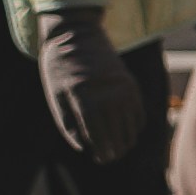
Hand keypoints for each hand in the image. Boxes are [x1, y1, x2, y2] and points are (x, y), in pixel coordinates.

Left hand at [34, 9, 143, 164]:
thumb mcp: (56, 97)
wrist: (76, 34)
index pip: (98, 135)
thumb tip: (85, 149)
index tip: (100, 159)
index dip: (101, 151)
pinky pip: (139, 111)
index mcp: (84, 98)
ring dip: (127, 140)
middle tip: (110, 159)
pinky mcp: (130, 82)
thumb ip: (69, 125)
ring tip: (121, 149)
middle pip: (117, 133)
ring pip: (131, 125)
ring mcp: (122, 87)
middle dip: (115, 150)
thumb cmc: (60, 69)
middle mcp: (107, 93)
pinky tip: (130, 132)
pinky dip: (136, 124)